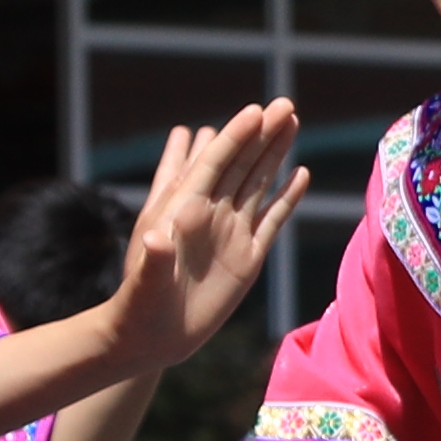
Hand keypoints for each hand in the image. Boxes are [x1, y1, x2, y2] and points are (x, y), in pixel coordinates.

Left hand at [104, 106, 308, 373]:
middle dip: (261, 134)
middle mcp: (209, 214)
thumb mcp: (145, 284)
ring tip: (292, 122)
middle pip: (240, 165)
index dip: (234, 138)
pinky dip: (287, 197)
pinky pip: (272, 219)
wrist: (150, 337)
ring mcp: (230, 233)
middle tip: (284, 103)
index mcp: (182, 211)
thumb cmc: (139, 306)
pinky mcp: (248, 257)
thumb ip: (153, 262)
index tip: (255, 111)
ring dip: (275, 154)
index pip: (213, 165)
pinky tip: (301, 174)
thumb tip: (155, 239)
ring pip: (258, 184)